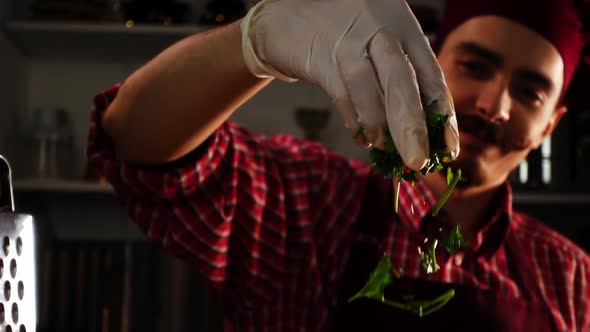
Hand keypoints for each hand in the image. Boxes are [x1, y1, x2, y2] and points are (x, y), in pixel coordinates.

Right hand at [241, 0, 458, 169]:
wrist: (286, 13)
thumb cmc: (343, 33)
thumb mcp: (380, 43)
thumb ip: (400, 77)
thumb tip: (422, 130)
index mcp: (404, 27)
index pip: (430, 75)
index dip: (442, 115)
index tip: (448, 149)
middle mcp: (380, 30)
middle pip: (402, 80)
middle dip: (412, 126)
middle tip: (418, 162)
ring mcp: (347, 43)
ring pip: (369, 88)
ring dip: (379, 126)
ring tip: (386, 151)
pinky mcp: (319, 57)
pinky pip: (341, 94)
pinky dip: (354, 120)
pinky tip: (363, 138)